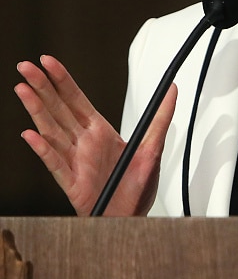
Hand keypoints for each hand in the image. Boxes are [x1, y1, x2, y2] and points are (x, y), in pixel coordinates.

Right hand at [14, 55, 175, 215]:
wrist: (131, 216)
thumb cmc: (136, 186)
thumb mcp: (153, 146)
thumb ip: (161, 117)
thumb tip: (172, 90)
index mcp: (99, 132)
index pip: (76, 99)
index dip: (62, 80)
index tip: (49, 62)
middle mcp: (83, 143)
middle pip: (58, 109)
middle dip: (43, 87)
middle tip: (26, 66)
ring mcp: (75, 161)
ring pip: (51, 131)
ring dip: (37, 110)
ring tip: (23, 90)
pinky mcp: (73, 182)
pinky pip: (55, 164)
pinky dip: (43, 149)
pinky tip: (32, 135)